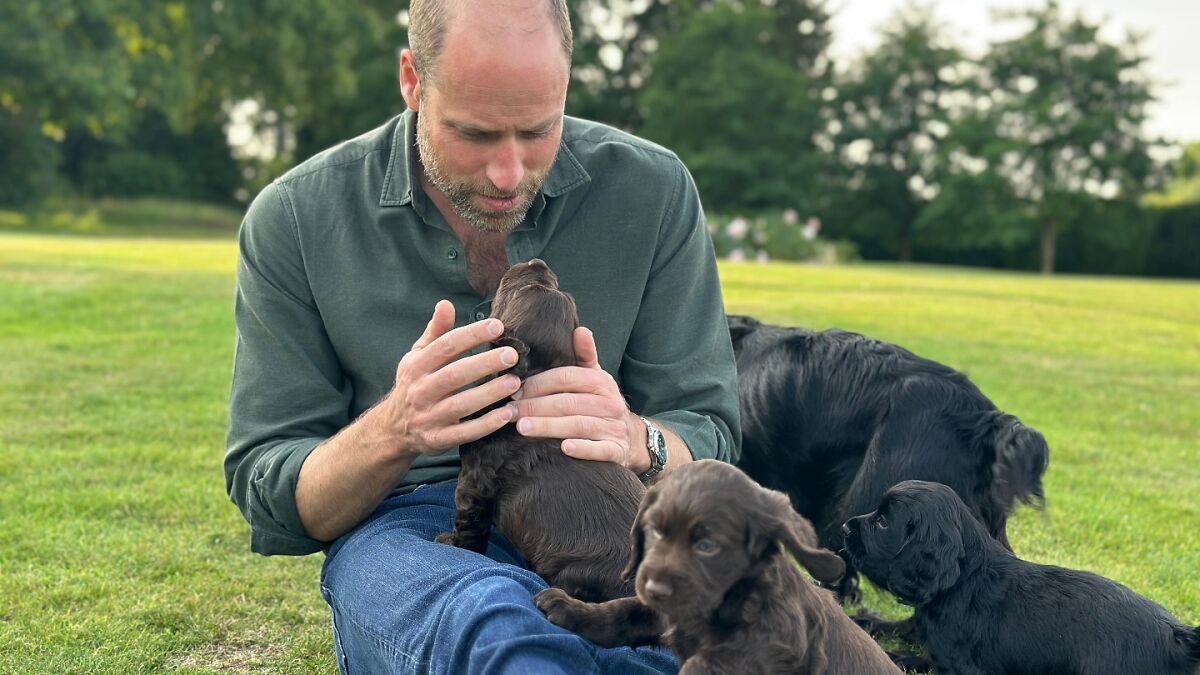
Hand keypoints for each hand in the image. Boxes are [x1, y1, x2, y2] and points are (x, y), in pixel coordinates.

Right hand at [378, 300, 521, 455]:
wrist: (393, 429)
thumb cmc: (414, 384)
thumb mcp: (417, 357)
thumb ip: (435, 332)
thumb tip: (446, 303)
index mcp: (417, 366)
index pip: (445, 346)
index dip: (471, 335)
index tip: (498, 326)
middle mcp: (420, 391)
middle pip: (455, 375)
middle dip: (485, 364)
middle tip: (512, 354)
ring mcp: (428, 417)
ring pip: (462, 405)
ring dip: (490, 394)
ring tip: (515, 382)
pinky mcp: (438, 440)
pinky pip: (465, 432)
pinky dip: (487, 424)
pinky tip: (508, 414)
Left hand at [509, 327, 649, 473]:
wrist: (631, 439)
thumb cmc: (601, 405)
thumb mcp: (596, 379)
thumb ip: (585, 356)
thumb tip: (580, 329)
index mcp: (601, 381)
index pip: (566, 378)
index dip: (538, 384)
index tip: (514, 391)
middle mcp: (610, 403)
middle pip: (568, 402)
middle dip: (535, 407)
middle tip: (509, 412)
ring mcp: (614, 428)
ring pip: (578, 425)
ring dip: (549, 427)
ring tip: (522, 428)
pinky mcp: (616, 451)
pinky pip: (599, 450)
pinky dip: (583, 449)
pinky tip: (564, 449)